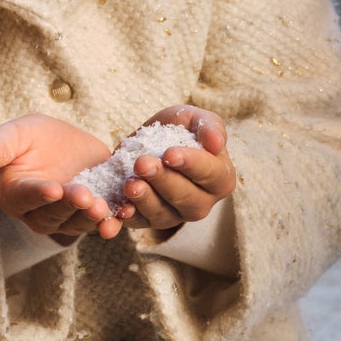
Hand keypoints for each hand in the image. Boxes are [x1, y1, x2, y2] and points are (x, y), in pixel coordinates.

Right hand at [0, 114, 121, 240]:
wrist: (63, 145)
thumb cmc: (31, 138)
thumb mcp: (15, 134)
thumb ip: (0, 146)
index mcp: (15, 195)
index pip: (25, 197)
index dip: (39, 194)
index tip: (53, 189)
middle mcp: (38, 213)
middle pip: (54, 214)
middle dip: (70, 206)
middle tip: (85, 196)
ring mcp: (66, 218)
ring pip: (78, 223)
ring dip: (92, 218)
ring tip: (105, 207)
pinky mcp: (92, 215)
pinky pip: (102, 222)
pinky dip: (114, 220)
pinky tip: (126, 213)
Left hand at [118, 105, 236, 232]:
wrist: (145, 143)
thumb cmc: (177, 130)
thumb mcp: (192, 118)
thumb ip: (208, 125)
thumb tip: (216, 143)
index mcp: (220, 178)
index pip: (211, 174)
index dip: (191, 164)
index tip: (169, 154)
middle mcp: (201, 202)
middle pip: (187, 197)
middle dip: (163, 180)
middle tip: (142, 164)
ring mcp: (175, 215)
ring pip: (163, 213)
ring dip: (145, 199)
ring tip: (130, 183)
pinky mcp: (148, 221)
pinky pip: (140, 222)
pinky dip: (129, 216)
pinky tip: (121, 208)